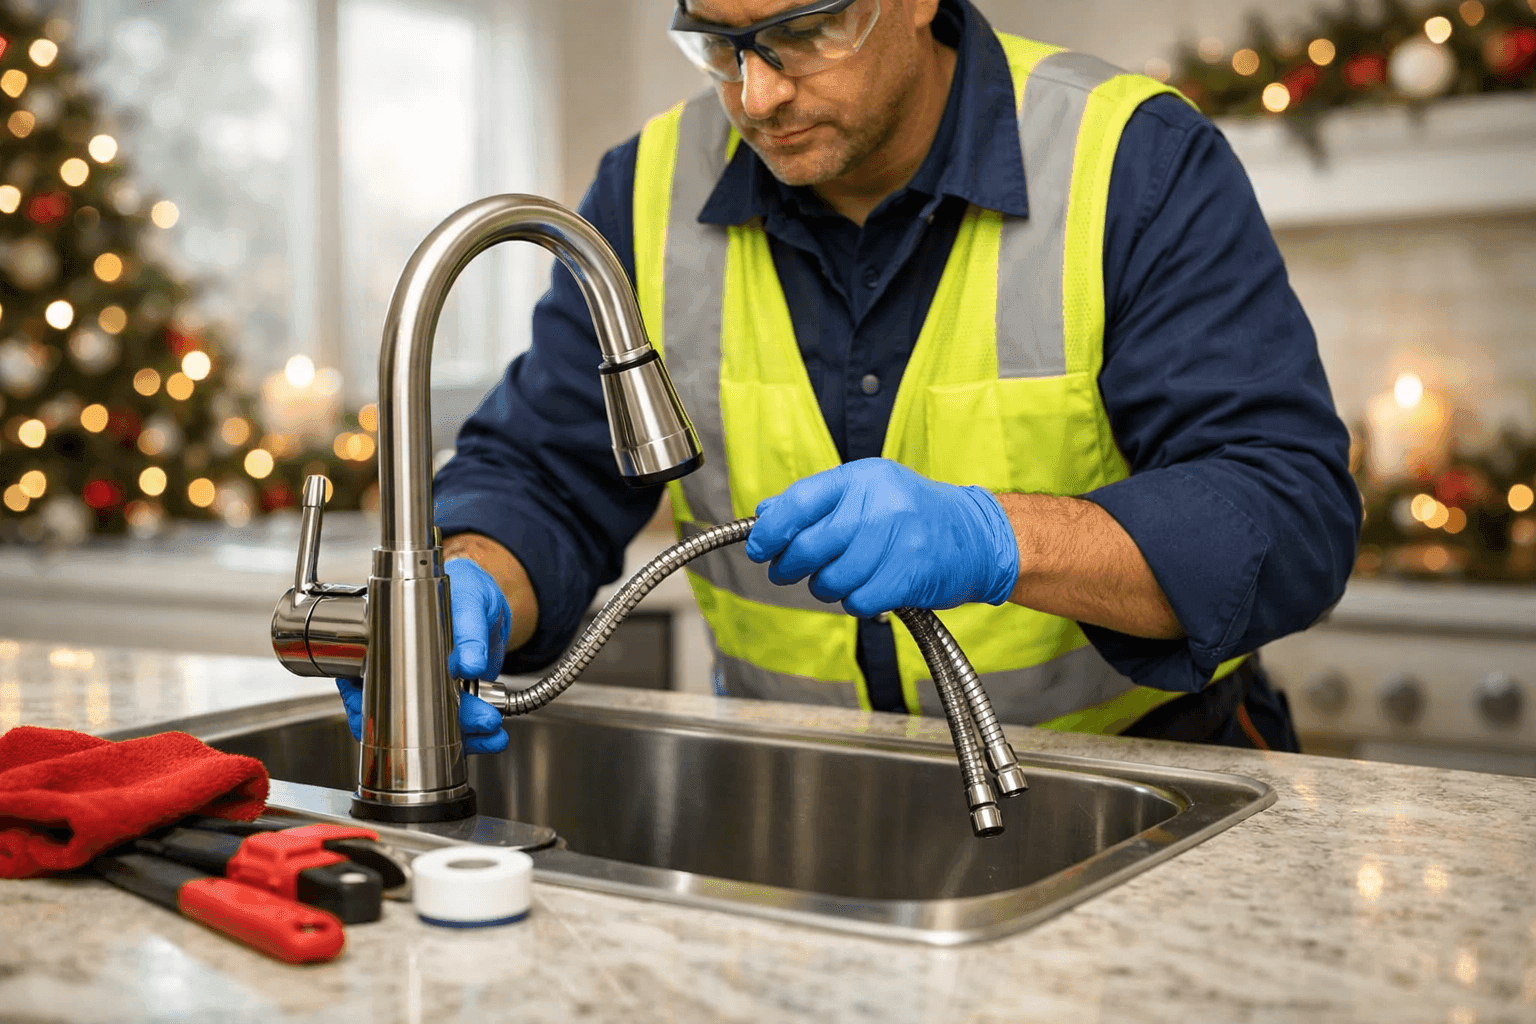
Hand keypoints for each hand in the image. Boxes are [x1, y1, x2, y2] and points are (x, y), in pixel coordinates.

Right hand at [333, 558, 511, 754]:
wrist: (490, 602)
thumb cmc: (465, 588)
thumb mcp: (468, 599)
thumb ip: (468, 630)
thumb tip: (468, 663)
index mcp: (379, 640)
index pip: (359, 686)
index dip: (372, 713)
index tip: (402, 721)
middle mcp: (394, 671)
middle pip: (398, 714)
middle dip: (437, 728)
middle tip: (477, 719)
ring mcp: (422, 690)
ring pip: (427, 728)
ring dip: (461, 736)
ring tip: (490, 730)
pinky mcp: (447, 702)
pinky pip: (453, 727)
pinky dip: (476, 736)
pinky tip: (493, 737)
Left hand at [744, 459, 1019, 618]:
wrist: (976, 537)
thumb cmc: (914, 514)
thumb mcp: (868, 492)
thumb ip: (817, 502)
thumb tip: (765, 516)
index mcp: (862, 478)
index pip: (798, 503)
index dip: (769, 531)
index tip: (757, 548)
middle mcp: (878, 506)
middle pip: (807, 547)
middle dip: (788, 566)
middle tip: (787, 570)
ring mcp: (896, 541)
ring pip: (829, 581)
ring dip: (825, 587)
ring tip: (842, 576)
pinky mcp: (907, 576)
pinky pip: (856, 601)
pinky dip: (854, 601)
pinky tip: (868, 588)